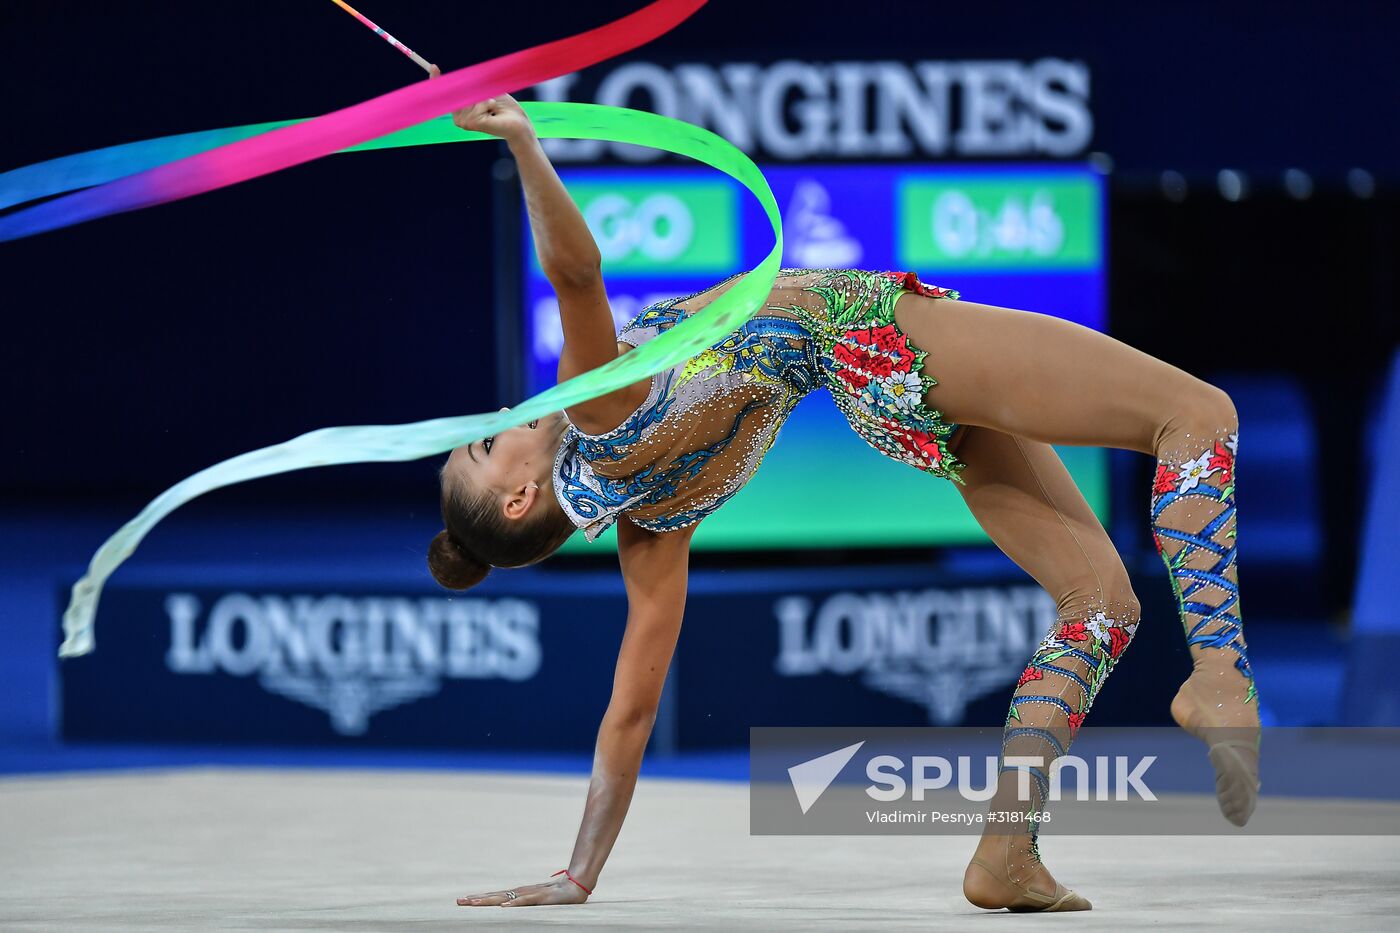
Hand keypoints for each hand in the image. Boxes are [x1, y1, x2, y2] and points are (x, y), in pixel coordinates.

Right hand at [428, 65, 534, 143]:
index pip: (445, 95)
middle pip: (456, 93)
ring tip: (492, 107)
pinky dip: (488, 103)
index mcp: (461, 111)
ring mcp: (465, 123)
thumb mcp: (485, 90)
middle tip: (488, 97)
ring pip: (468, 98)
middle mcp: (460, 119)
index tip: (433, 67)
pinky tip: (493, 111)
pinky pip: (477, 104)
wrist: (518, 123)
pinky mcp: (474, 124)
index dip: (437, 81)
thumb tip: (461, 74)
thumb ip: (472, 85)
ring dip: (484, 98)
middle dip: (472, 90)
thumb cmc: (504, 107)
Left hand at [456, 874, 588, 907]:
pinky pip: (525, 902)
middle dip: (477, 900)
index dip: (480, 898)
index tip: (464, 900)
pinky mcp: (541, 898)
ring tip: (473, 903)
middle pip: (495, 896)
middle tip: (459, 901)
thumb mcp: (538, 901)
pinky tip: (503, 907)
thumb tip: (512, 906)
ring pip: (505, 898)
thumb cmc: (558, 894)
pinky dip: (513, 904)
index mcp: (519, 894)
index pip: (495, 896)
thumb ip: (526, 903)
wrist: (576, 885)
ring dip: (489, 901)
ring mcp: (530, 895)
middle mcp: (521, 893)